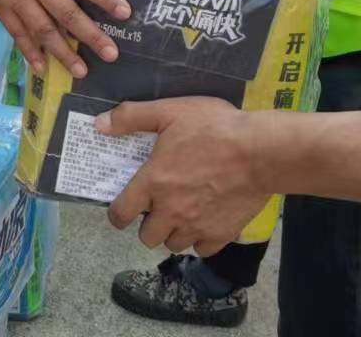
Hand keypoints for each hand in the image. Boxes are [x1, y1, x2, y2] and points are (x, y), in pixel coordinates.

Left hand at [102, 98, 270, 255]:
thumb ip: (132, 117)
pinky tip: (206, 220)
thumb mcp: (170, 111)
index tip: (123, 208)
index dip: (117, 213)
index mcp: (153, 184)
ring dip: (173, 232)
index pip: (120, 214)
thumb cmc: (214, 128)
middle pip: (146, 237)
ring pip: (174, 245)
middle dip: (148, 224)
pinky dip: (200, 239)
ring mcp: (196, 227)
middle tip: (159, 206)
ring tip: (182, 213)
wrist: (260, 151)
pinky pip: (202, 249)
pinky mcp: (221, 235)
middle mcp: (170, 212)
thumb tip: (99, 125)